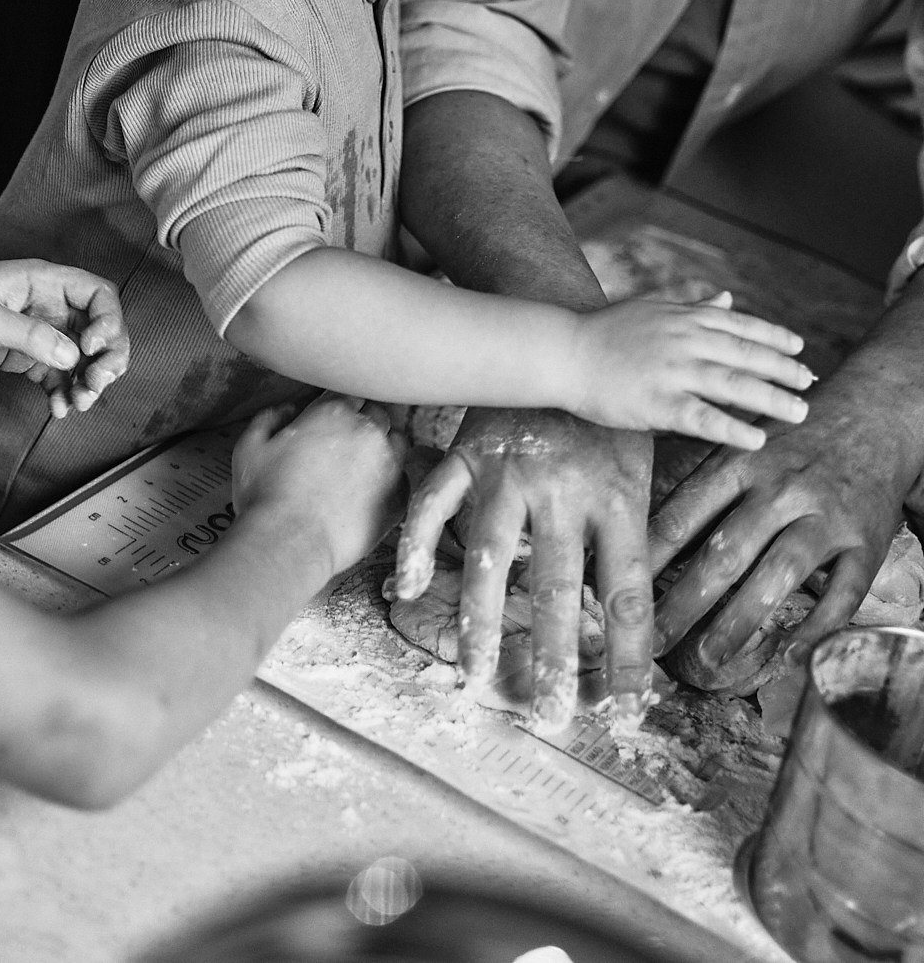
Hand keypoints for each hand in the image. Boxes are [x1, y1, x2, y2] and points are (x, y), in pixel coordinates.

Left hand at [0, 259, 128, 415]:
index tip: (93, 348)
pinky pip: (55, 373)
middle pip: (97, 327)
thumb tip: (73, 357)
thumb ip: (31, 336)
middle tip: (96, 385)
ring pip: (80, 355)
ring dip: (87, 380)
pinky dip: (63, 391)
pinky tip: (59, 409)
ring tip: (80, 403)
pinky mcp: (22, 354)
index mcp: (42, 281)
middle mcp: (46, 304)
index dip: (108, 320)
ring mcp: (36, 330)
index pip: (98, 294)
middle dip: (105, 358)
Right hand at [233, 392, 406, 575]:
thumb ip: (269, 418)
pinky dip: (391, 481)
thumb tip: (288, 411)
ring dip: (382, 448)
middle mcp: (368, 431)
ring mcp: (389, 464)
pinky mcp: (398, 497)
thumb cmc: (266, 496)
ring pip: (397, 442)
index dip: (340, 407)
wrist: (289, 544)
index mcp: (334, 411)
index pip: (350, 392)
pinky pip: (404, 478)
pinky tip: (371, 493)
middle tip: (344, 444)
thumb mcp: (250, 447)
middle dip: (363, 423)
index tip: (331, 421)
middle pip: (377, 413)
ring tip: (361, 467)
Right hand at [391, 407, 653, 732]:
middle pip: (558, 588)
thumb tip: (637, 623)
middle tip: (550, 717)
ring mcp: (509, 470)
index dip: (628, 655)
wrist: (566, 328)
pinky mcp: (468, 452)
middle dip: (554, 658)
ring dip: (481, 621)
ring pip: (491, 557)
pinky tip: (404, 587)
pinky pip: (434, 503)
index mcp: (618, 495)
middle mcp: (563, 489)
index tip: (625, 709)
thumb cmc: (609, 410)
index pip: (629, 593)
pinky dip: (415, 543)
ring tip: (476, 678)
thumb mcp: (641, 464)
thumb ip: (634, 537)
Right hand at [569, 291, 812, 449]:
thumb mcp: (653, 309)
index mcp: (685, 319)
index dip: (774, 338)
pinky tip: (756, 440)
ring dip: (772, 399)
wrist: (564, 351)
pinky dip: (732, 428)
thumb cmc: (606, 332)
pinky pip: (703, 418)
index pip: (741, 326)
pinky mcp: (657, 402)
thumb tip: (727, 299)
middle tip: (810, 384)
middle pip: (747, 355)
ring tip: (799, 413)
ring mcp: (673, 371)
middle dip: (784, 370)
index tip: (801, 349)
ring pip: (734, 385)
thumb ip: (693, 307)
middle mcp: (685, 341)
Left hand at [649, 405, 913, 676]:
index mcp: (740, 463)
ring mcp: (825, 517)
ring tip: (708, 658)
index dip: (651, 558)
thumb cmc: (793, 440)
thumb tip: (644, 539)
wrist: (876, 413)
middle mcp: (781, 490)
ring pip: (779, 574)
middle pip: (726, 552)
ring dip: (739, 621)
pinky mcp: (866, 542)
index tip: (626, 593)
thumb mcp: (741, 446)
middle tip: (654, 643)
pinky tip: (789, 656)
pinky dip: (815, 628)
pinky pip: (842, 593)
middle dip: (684, 602)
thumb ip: (702, 489)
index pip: (685, 514)